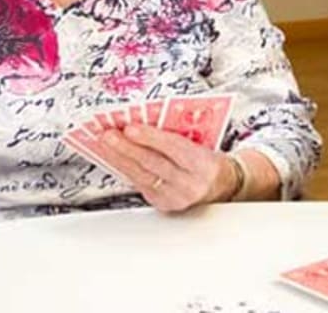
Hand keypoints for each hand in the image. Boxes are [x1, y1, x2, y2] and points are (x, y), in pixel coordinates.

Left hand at [99, 125, 236, 212]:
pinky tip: (115, 159)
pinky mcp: (163, 205)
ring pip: (142, 176)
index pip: (174, 148)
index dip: (150, 137)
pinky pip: (140, 186)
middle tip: (109, 134)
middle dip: (128, 147)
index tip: (131, 127)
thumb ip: (176, 134)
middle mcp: (190, 184)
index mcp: (203, 164)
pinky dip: (125, 170)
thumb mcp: (201, 143)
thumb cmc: (208, 159)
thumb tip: (144, 122)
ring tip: (105, 144)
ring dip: (120, 158)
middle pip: (154, 164)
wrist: (221, 185)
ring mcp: (175, 198)